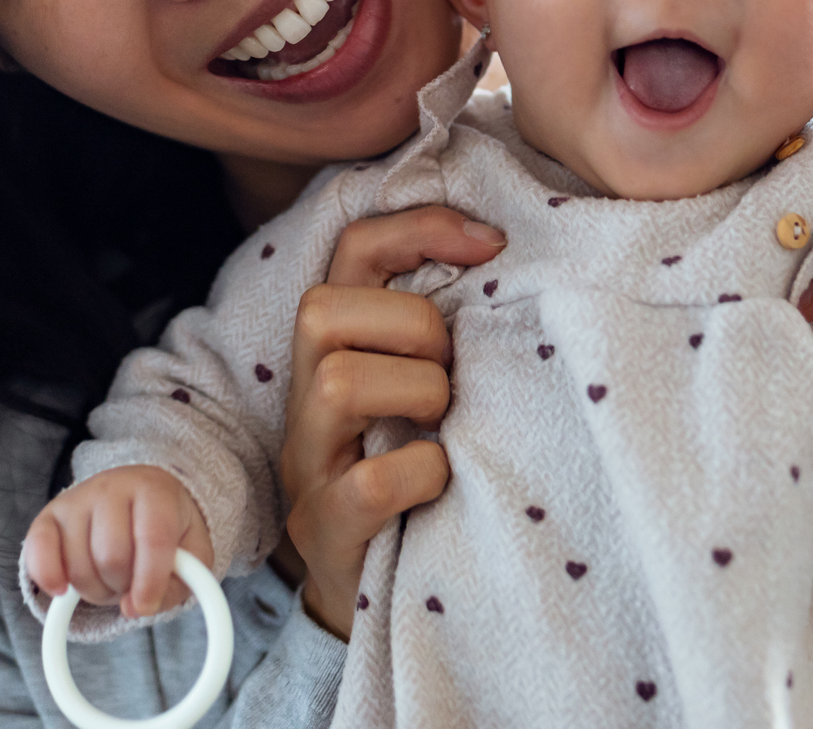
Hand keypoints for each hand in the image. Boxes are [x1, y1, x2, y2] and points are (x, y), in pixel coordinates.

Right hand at [24, 465, 212, 620]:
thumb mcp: (193, 551)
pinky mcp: (48, 516)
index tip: (146, 605)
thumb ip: (185, 581)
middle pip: (112, 557)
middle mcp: (112, 487)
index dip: (150, 581)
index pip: (152, 538)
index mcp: (155, 490)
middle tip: (131, 584)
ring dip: (95, 590)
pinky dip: (49, 579)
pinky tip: (64, 589)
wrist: (140, 494)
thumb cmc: (169, 525)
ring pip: (79, 565)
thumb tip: (138, 606)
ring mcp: (76, 499)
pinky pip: (37, 553)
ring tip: (111, 578)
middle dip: (123, 586)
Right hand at [280, 206, 506, 638]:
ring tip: (443, 424)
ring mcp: (309, 463)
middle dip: (413, 329)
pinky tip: (441, 481)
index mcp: (335, 349)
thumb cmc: (412, 466)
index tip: (492, 243)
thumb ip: (442, 327)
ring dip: (416, 393)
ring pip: (338, 383)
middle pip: (324, 310)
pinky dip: (421, 475)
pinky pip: (370, 481)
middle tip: (452, 376)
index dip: (418, 229)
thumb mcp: (422, 383)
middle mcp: (307, 397)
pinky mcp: (327, 527)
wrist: (371, 584)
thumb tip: (505, 256)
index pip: (352, 250)